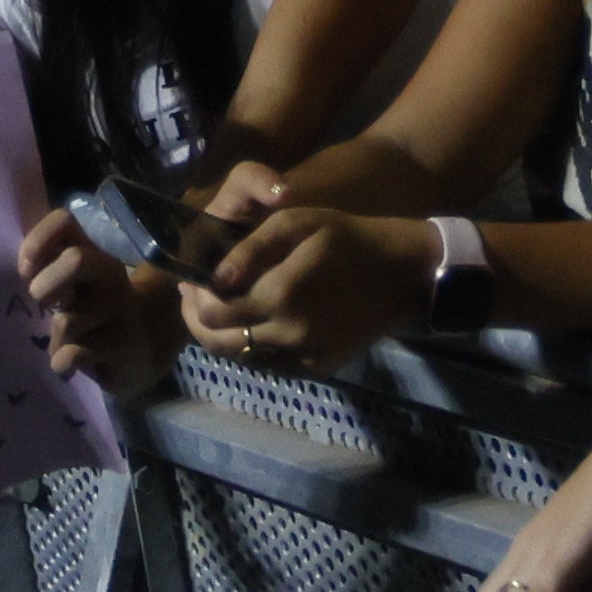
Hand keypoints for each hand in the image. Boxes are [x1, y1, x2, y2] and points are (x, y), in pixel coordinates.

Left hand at [16, 209, 179, 396]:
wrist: (138, 355)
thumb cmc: (93, 316)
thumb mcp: (73, 288)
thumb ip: (48, 270)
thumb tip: (20, 271)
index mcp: (92, 252)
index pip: (64, 221)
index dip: (38, 241)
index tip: (25, 271)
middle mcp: (110, 274)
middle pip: (75, 259)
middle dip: (46, 284)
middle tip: (42, 304)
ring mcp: (120, 308)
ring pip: (67, 320)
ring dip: (56, 339)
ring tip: (68, 344)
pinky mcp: (123, 345)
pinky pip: (73, 353)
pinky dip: (61, 362)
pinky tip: (68, 364)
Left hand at [179, 207, 430, 372]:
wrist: (403, 274)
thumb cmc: (346, 238)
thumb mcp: (298, 223)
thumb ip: (250, 250)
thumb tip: (213, 279)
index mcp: (280, 295)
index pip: (212, 310)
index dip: (192, 298)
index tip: (189, 282)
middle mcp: (288, 334)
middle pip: (219, 342)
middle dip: (198, 321)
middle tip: (194, 300)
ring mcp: (304, 356)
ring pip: (242, 358)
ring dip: (223, 337)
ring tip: (219, 312)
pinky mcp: (318, 368)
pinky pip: (271, 365)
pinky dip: (253, 348)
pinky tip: (253, 324)